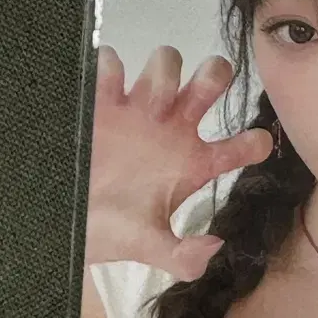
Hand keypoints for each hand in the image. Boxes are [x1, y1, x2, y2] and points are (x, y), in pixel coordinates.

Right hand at [84, 44, 271, 280]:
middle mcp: (174, 127)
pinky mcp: (101, 101)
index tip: (255, 143)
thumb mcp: (149, 247)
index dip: (255, 142)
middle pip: (212, 79)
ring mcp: (139, 109)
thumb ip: (183, 257)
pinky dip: (111, 67)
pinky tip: (109, 93)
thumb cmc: (113, 230)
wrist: (62, 223)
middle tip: (195, 99)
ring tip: (150, 108)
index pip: (241, 145)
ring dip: (164, 75)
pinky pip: (111, 63)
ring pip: (166, 60)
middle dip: (213, 75)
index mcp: (195, 162)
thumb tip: (214, 247)